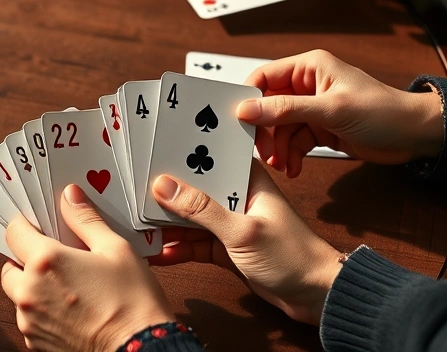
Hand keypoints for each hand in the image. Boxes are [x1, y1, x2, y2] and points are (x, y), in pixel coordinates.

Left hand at [1, 185, 173, 350]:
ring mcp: (30, 322)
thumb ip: (86, 220)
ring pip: (20, 296)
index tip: (37, 226)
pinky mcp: (36, 344)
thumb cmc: (133, 303)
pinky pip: (31, 321)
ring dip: (35, 289)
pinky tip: (71, 310)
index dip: (25, 226)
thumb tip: (71, 197)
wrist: (141, 350)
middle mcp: (29, 292)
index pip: (14, 232)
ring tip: (68, 288)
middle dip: (27, 261)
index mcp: (45, 262)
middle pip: (10, 267)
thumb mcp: (116, 249)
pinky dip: (44, 313)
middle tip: (56, 260)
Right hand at [150, 161, 342, 324]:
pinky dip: (176, 248)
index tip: (149, 150)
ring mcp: (228, 222)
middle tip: (129, 188)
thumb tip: (164, 186)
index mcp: (247, 179)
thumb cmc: (293, 256)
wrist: (317, 297)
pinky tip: (156, 252)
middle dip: (164, 190)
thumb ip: (202, 209)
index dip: (181, 152)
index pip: (209, 155)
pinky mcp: (224, 247)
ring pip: (188, 217)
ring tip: (135, 223)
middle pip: (192, 187)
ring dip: (166, 223)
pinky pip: (193, 243)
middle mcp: (235, 196)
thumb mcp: (243, 231)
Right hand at [237, 50, 443, 177]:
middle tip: (264, 151)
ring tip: (282, 165)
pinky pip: (293, 141)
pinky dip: (290, 156)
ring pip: (278, 128)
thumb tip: (247, 109)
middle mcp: (306, 86)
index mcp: (308, 68)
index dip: (248, 98)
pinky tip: (293, 168)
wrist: (415, 136)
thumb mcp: (331, 109)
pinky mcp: (318, 128)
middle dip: (264, 131)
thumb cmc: (383, 111)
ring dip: (277, 148)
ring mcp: (311, 108)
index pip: (263, 77)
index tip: (239, 122)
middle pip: (267, 107)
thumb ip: (286, 109)